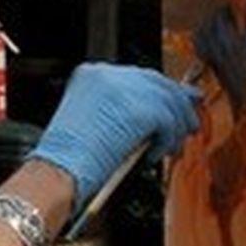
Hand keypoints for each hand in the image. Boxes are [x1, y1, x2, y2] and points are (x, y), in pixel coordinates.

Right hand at [31, 63, 200, 207]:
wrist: (57, 171)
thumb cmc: (68, 158)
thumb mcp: (91, 121)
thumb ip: (119, 111)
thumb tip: (155, 115)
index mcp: (92, 74)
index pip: (137, 76)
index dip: (159, 91)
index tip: (175, 101)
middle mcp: (108, 74)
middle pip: (157, 82)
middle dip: (177, 103)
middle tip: (188, 121)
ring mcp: (125, 90)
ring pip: (168, 101)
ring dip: (177, 126)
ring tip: (175, 144)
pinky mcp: (140, 110)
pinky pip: (168, 122)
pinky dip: (168, 140)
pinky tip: (157, 153)